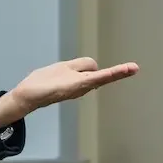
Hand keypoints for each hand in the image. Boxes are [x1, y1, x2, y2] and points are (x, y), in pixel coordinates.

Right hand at [0, 58, 139, 125]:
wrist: (28, 96)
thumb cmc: (43, 84)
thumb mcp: (63, 69)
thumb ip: (80, 66)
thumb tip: (94, 68)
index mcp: (82, 83)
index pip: (105, 75)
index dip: (120, 71)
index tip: (134, 68)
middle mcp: (84, 87)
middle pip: (98, 73)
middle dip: (102, 71)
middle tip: (119, 69)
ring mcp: (79, 89)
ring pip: (88, 73)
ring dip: (84, 70)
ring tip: (66, 72)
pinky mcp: (72, 87)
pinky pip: (82, 75)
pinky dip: (82, 72)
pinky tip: (76, 73)